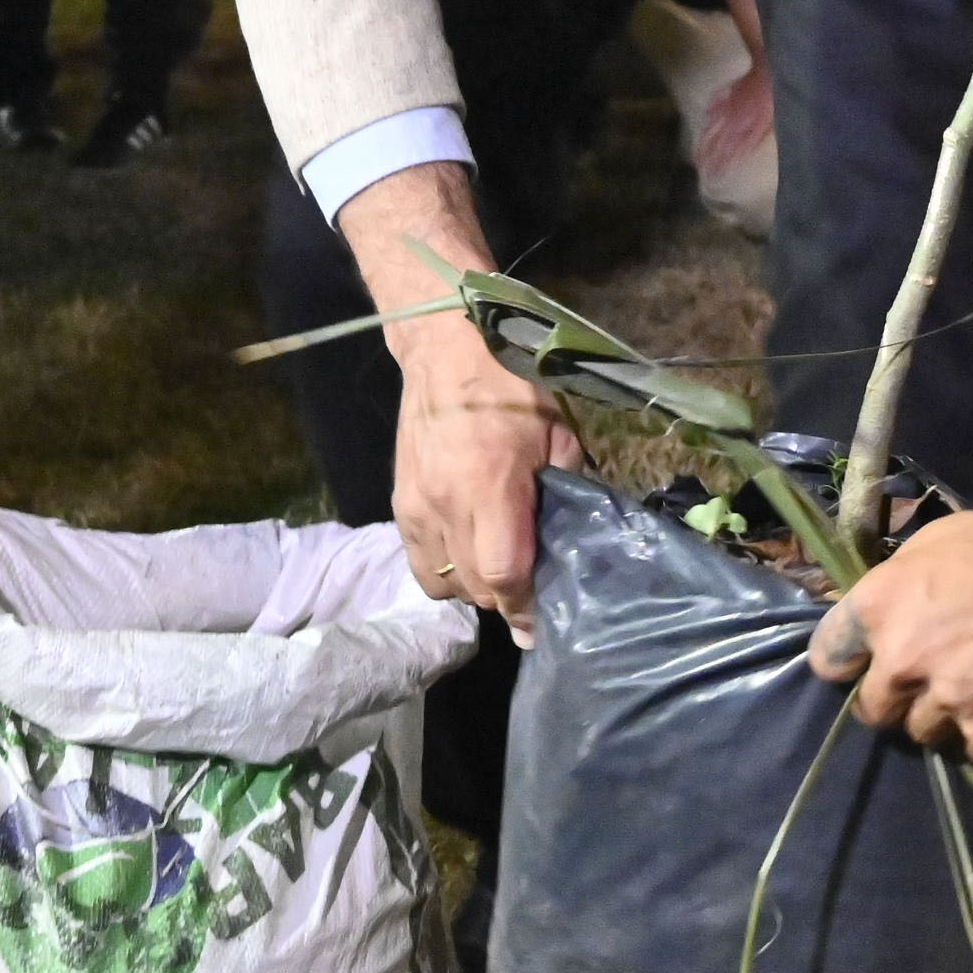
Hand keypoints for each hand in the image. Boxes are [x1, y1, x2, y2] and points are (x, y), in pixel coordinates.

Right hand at [390, 339, 580, 616]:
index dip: (526, 606)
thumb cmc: (512, 384)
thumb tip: (573, 540)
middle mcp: (445, 505)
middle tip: (531, 595)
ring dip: (473, 589)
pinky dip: (445, 573)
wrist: (445, 348)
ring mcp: (416, 507)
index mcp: (488, 486)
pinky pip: (420, 564)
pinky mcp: (399, 504)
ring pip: (443, 584)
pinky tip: (465, 556)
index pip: (505, 574)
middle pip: (475, 587)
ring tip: (496, 573)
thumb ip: (565, 491)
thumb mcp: (558, 434)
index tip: (542, 624)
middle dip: (506, 600)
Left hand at [807, 479, 972, 760]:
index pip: (829, 658)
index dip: (849, 662)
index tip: (866, 664)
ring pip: (925, 733)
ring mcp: (948, 699)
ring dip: (946, 718)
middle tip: (930, 684)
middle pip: (874, 709)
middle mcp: (903, 658)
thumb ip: (897, 585)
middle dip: (897, 699)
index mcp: (880, 604)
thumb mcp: (938, 542)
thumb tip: (878, 616)